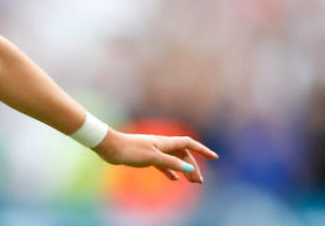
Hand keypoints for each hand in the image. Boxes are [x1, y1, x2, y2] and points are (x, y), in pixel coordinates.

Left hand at [92, 129, 218, 183]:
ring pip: (174, 160)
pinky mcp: (146, 157)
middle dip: (193, 167)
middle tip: (199, 182)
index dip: (202, 150)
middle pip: (183, 155)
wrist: (111, 147)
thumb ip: (171, 163)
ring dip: (184, 170)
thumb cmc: (131, 150)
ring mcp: (154, 151)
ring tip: (192, 182)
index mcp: (165, 142)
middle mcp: (162, 145)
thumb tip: (189, 168)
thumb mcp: (153, 158)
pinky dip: (170, 172)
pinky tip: (174, 180)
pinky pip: (163, 165)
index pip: (188, 144)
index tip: (214, 157)